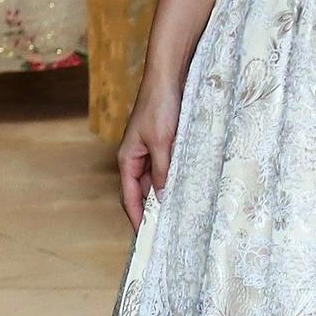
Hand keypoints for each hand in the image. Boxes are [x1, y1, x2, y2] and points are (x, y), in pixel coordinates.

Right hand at [118, 68, 183, 230]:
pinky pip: (168, 168)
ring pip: (157, 180)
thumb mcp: (163, 142)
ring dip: (165, 196)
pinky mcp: (165, 143)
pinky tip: (187, 189)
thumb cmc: (160, 107)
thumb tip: (162, 198)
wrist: (168, 79)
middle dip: (151, 210)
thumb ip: (163, 170)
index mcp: (128, 159)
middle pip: (143, 191)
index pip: (130, 196)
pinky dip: (175, 180)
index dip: (136, 216)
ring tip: (178, 216)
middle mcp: (137, 157)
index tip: (144, 236)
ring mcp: (151, 151)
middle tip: (165, 231)